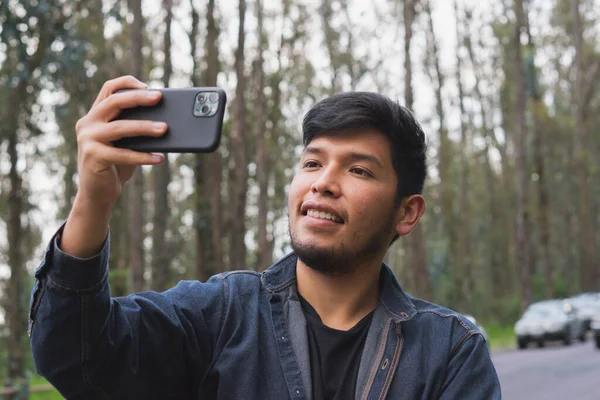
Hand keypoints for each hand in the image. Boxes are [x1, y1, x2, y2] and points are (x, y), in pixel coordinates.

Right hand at [75, 75, 166, 207]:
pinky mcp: (93, 157)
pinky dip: (143, 156)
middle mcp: (88, 123)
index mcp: (95, 116)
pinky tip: (159, 158)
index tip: (148, 86)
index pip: (109, 89)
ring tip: (164, 128)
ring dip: (145, 127)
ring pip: (120, 127)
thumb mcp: (126, 143)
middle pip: (114, 102)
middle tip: (159, 98)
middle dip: (139, 98)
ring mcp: (88, 139)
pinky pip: (123, 154)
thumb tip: (166, 122)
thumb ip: (136, 129)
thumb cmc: (116, 165)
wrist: (98, 193)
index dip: (127, 83)